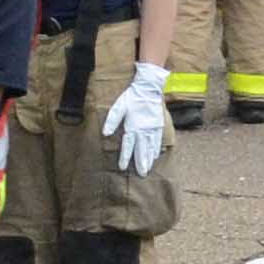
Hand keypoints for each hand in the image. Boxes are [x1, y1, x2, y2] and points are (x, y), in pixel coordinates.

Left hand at [100, 61, 170, 175]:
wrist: (148, 88)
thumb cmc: (132, 97)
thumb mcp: (118, 106)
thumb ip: (112, 120)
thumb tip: (105, 133)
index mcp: (133, 126)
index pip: (128, 146)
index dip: (125, 157)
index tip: (123, 167)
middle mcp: (144, 130)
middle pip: (142, 150)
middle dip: (141, 163)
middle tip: (142, 175)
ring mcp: (153, 128)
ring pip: (151, 147)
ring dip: (149, 159)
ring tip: (148, 169)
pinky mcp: (158, 125)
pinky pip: (158, 141)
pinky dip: (156, 150)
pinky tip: (155, 156)